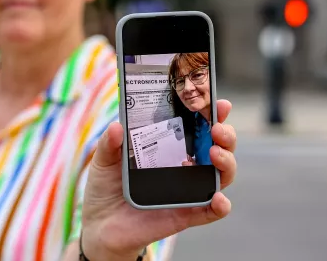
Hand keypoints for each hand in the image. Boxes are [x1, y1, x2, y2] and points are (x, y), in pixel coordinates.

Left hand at [80, 100, 236, 259]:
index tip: (219, 102)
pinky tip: (218, 197)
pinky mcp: (185, 214)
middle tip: (217, 129)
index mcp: (169, 146)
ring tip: (215, 153)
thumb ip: (109, 143)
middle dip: (225, 134)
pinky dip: (220, 205)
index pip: (197, 126)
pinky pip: (210, 211)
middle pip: (217, 147)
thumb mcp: (104, 160)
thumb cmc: (106, 187)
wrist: (100, 225)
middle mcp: (185, 166)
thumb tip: (117, 126)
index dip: (211, 113)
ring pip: (222, 175)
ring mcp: (188, 190)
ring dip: (227, 163)